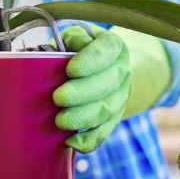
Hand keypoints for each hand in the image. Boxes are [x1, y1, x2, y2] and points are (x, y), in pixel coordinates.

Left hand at [53, 27, 131, 152]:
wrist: (103, 68)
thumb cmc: (79, 49)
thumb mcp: (76, 37)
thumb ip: (71, 40)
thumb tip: (62, 50)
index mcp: (114, 47)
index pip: (106, 51)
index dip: (89, 61)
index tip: (70, 70)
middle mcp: (121, 72)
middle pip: (107, 84)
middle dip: (82, 93)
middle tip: (58, 98)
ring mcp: (120, 97)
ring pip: (107, 111)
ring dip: (83, 118)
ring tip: (60, 121)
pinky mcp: (113, 119)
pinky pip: (104, 133)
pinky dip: (88, 140)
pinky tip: (70, 141)